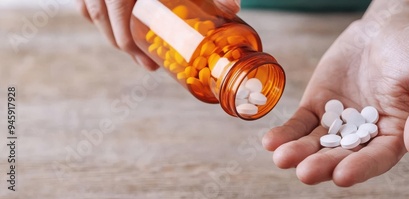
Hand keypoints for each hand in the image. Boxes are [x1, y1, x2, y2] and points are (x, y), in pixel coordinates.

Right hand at [76, 0, 240, 70]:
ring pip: (89, 8)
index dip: (131, 50)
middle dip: (122, 45)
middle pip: (101, 21)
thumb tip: (234, 9)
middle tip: (144, 60)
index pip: (118, 25)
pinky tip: (114, 15)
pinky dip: (96, 8)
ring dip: (107, 28)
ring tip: (130, 41)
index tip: (148, 64)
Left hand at [262, 17, 408, 185]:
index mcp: (395, 134)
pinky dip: (286, 134)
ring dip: (299, 153)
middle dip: (323, 164)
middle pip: (342, 155)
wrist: (385, 27)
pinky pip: (300, 123)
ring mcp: (338, 122)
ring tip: (283, 158)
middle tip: (305, 173)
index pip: (378, 157)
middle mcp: (364, 135)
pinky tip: (272, 141)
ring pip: (317, 143)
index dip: (361, 167)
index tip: (342, 176)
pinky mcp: (317, 107)